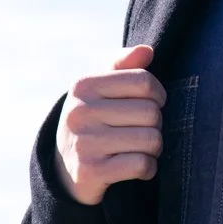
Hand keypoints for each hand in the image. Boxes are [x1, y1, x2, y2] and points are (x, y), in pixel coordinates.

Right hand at [54, 44, 165, 205]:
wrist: (64, 168)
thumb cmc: (94, 119)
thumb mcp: (101, 88)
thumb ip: (124, 65)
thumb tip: (147, 51)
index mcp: (84, 85)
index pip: (144, 81)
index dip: (158, 94)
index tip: (150, 103)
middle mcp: (80, 112)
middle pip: (151, 112)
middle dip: (156, 124)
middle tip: (142, 130)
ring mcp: (84, 143)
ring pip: (151, 140)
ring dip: (154, 148)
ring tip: (141, 148)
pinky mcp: (91, 172)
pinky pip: (142, 165)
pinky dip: (149, 168)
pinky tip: (140, 167)